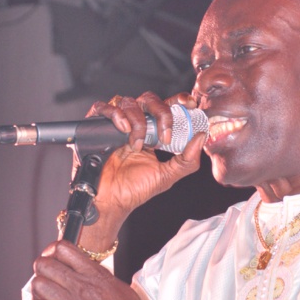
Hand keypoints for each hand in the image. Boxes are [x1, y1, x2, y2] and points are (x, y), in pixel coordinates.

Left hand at [29, 240, 160, 299]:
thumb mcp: (120, 288)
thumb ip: (100, 278)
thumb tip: (87, 273)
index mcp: (96, 275)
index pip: (63, 249)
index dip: (52, 252)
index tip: (51, 258)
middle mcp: (82, 287)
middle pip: (45, 265)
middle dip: (41, 269)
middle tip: (44, 277)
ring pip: (39, 286)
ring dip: (37, 290)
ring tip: (42, 297)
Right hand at [76, 91, 205, 253]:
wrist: (111, 200)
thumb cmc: (135, 189)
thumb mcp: (167, 175)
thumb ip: (187, 160)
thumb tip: (201, 137)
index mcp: (153, 132)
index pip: (167, 107)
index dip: (179, 101)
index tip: (190, 104)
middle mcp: (136, 124)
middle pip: (150, 100)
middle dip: (162, 113)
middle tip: (164, 136)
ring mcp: (117, 124)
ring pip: (129, 102)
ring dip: (139, 122)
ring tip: (137, 145)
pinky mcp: (98, 126)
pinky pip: (104, 108)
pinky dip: (115, 114)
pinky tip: (123, 130)